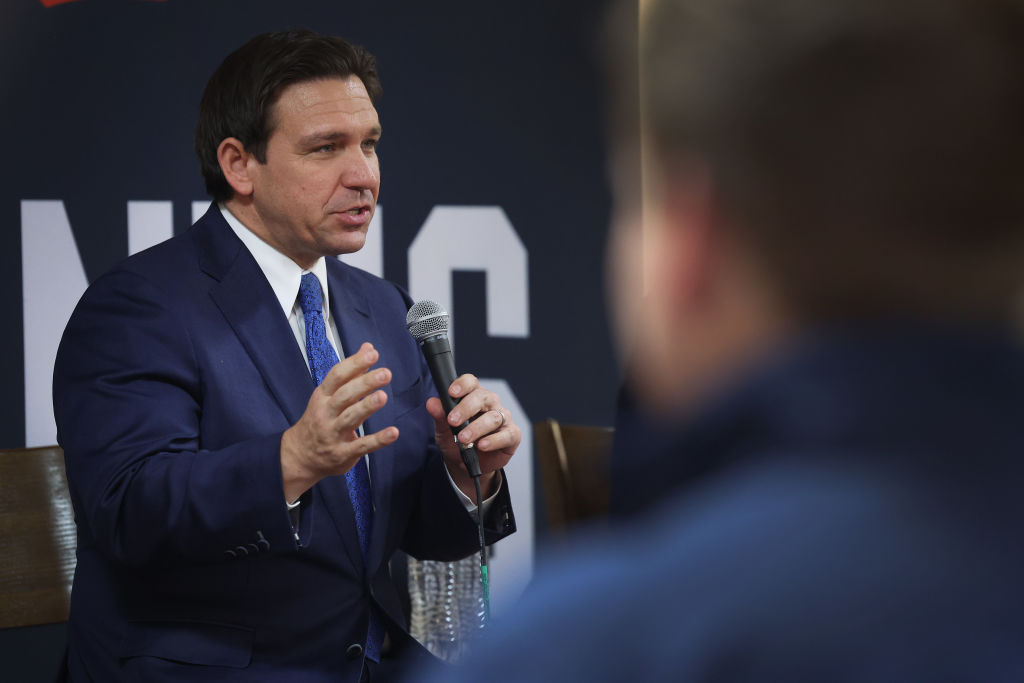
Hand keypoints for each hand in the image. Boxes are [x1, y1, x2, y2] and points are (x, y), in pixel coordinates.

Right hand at [280, 342, 398, 501]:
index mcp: (323, 397)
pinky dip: (377, 440)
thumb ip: (352, 372)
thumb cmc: (318, 420)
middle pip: (344, 395)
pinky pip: (361, 446)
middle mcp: (326, 414)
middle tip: (385, 373)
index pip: (337, 376)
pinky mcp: (342, 453)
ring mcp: (333, 434)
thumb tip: (368, 348)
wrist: (299, 456)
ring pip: (350, 418)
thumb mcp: (329, 395)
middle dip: (364, 383)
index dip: (354, 364)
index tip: (372, 354)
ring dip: (366, 407)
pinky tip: (393, 433)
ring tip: (383, 396)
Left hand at [426, 374, 519, 499]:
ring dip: (476, 428)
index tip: (451, 393)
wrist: (465, 465)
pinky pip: (506, 435)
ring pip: (493, 417)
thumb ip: (439, 416)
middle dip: (466, 408)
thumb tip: (431, 403)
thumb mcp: (443, 431)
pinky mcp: (512, 435)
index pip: (471, 382)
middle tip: (453, 421)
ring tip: (463, 439)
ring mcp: (503, 418)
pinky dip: (493, 440)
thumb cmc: (456, 442)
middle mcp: (490, 404)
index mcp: (473, 396)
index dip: (463, 384)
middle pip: (483, 397)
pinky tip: (482, 445)